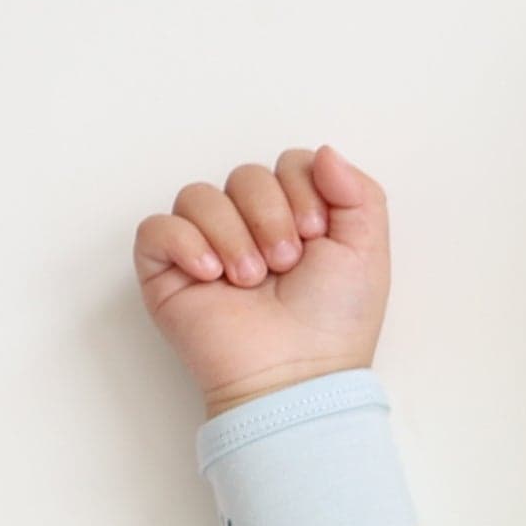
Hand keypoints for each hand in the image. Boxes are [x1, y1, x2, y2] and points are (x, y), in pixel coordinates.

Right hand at [133, 141, 392, 414]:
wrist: (296, 374)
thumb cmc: (334, 324)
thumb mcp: (368, 251)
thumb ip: (359, 192)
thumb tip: (324, 152)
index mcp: (295, 218)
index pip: (288, 163)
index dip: (302, 190)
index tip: (317, 236)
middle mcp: (249, 227)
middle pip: (245, 174)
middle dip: (269, 216)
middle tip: (286, 265)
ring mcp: (206, 247)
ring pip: (200, 194)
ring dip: (232, 235)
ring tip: (251, 280)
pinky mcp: (167, 271)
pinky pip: (158, 227)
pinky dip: (186, 244)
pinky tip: (212, 276)